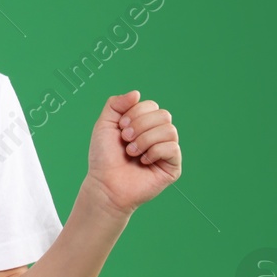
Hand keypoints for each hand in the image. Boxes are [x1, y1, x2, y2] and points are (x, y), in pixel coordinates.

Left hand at [85, 90, 181, 217]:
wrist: (105, 183)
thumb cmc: (104, 157)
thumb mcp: (104, 124)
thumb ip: (116, 104)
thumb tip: (137, 93)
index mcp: (144, 124)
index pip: (151, 105)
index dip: (134, 114)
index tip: (120, 128)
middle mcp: (158, 135)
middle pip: (163, 115)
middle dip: (140, 126)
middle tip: (125, 140)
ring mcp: (166, 150)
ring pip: (169, 130)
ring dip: (145, 140)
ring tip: (132, 152)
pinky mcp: (173, 166)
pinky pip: (172, 148)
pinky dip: (154, 152)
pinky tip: (143, 161)